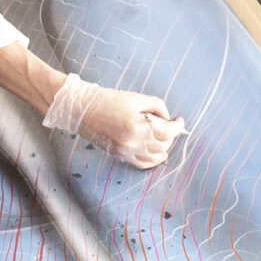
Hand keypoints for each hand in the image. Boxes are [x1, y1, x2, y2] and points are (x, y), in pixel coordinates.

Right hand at [43, 71, 188, 168]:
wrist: (80, 109)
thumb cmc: (107, 99)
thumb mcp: (136, 97)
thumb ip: (156, 106)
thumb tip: (168, 118)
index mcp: (137, 125)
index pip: (168, 132)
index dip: (178, 126)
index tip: (179, 121)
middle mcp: (131, 142)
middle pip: (163, 146)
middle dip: (170, 136)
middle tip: (169, 126)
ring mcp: (124, 151)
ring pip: (154, 158)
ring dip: (163, 148)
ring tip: (162, 137)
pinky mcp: (119, 155)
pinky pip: (142, 164)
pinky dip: (152, 159)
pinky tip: (155, 150)